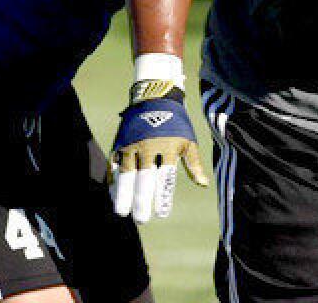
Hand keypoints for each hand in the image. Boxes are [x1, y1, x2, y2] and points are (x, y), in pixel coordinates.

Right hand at [109, 79, 208, 222]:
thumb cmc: (176, 124)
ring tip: (122, 212)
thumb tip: (203, 184)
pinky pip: (115, 165)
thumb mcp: (188, 140)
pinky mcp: (120, 143)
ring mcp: (132, 145)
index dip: (163, 196)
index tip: (162, 214)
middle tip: (142, 219)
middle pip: (144, 178)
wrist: (155, 98)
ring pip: (126, 174)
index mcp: (168, 147)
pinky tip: (114, 195)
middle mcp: (149, 147)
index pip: (166, 177)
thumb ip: (193, 163)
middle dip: (142, 200)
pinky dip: (113, 181)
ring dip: (123, 194)